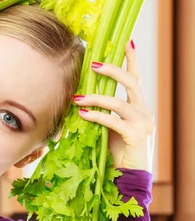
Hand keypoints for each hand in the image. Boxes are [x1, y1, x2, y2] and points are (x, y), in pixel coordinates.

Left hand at [73, 41, 154, 172]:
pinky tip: (82, 114)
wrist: (129, 180)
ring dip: (95, 97)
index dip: (132, 59)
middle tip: (92, 63)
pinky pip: (113, 120)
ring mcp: (143, 123)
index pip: (136, 77)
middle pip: (131, 81)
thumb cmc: (117, 153)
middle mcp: (144, 111)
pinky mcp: (136, 136)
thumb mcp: (110, 127)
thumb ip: (103, 111)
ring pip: (119, 101)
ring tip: (77, 97)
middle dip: (112, 69)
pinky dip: (96, 115)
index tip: (126, 40)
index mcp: (139, 107)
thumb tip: (80, 97)